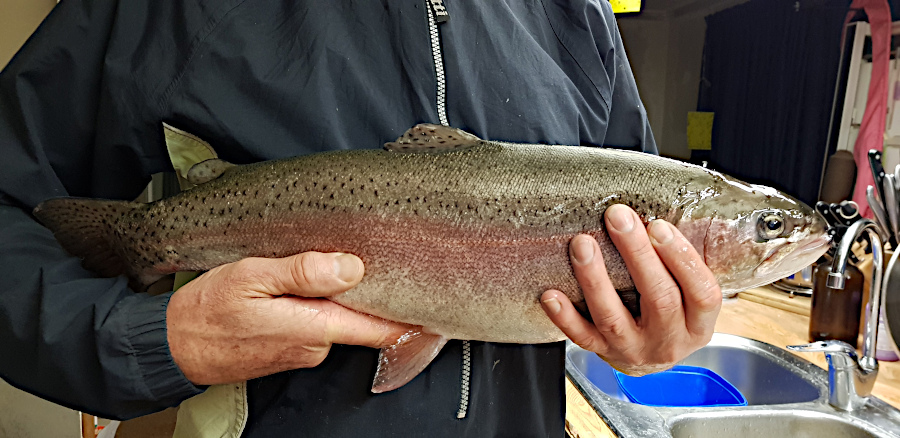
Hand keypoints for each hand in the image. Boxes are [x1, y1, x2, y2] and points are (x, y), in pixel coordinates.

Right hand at [166, 252, 411, 384]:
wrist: (172, 347)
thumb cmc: (207, 311)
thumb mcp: (251, 277)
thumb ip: (303, 272)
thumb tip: (352, 267)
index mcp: (314, 327)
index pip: (379, 328)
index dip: (412, 316)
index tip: (438, 299)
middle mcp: (317, 346)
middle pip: (362, 316)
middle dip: (373, 290)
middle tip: (389, 254)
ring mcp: (305, 351)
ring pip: (340, 318)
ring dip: (342, 295)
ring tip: (342, 261)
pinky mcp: (292, 350)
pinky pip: (320, 324)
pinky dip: (322, 304)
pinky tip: (310, 283)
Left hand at [541, 204, 721, 375]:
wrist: (651, 360)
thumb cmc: (672, 313)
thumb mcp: (690, 295)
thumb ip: (680, 263)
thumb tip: (657, 216)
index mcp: (698, 323)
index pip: (701, 292)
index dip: (681, 258)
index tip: (659, 226)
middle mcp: (669, 340)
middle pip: (658, 298)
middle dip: (637, 254)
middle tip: (618, 218)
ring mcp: (634, 349)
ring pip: (613, 317)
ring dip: (595, 278)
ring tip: (582, 244)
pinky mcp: (604, 353)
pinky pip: (582, 337)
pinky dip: (565, 316)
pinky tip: (551, 294)